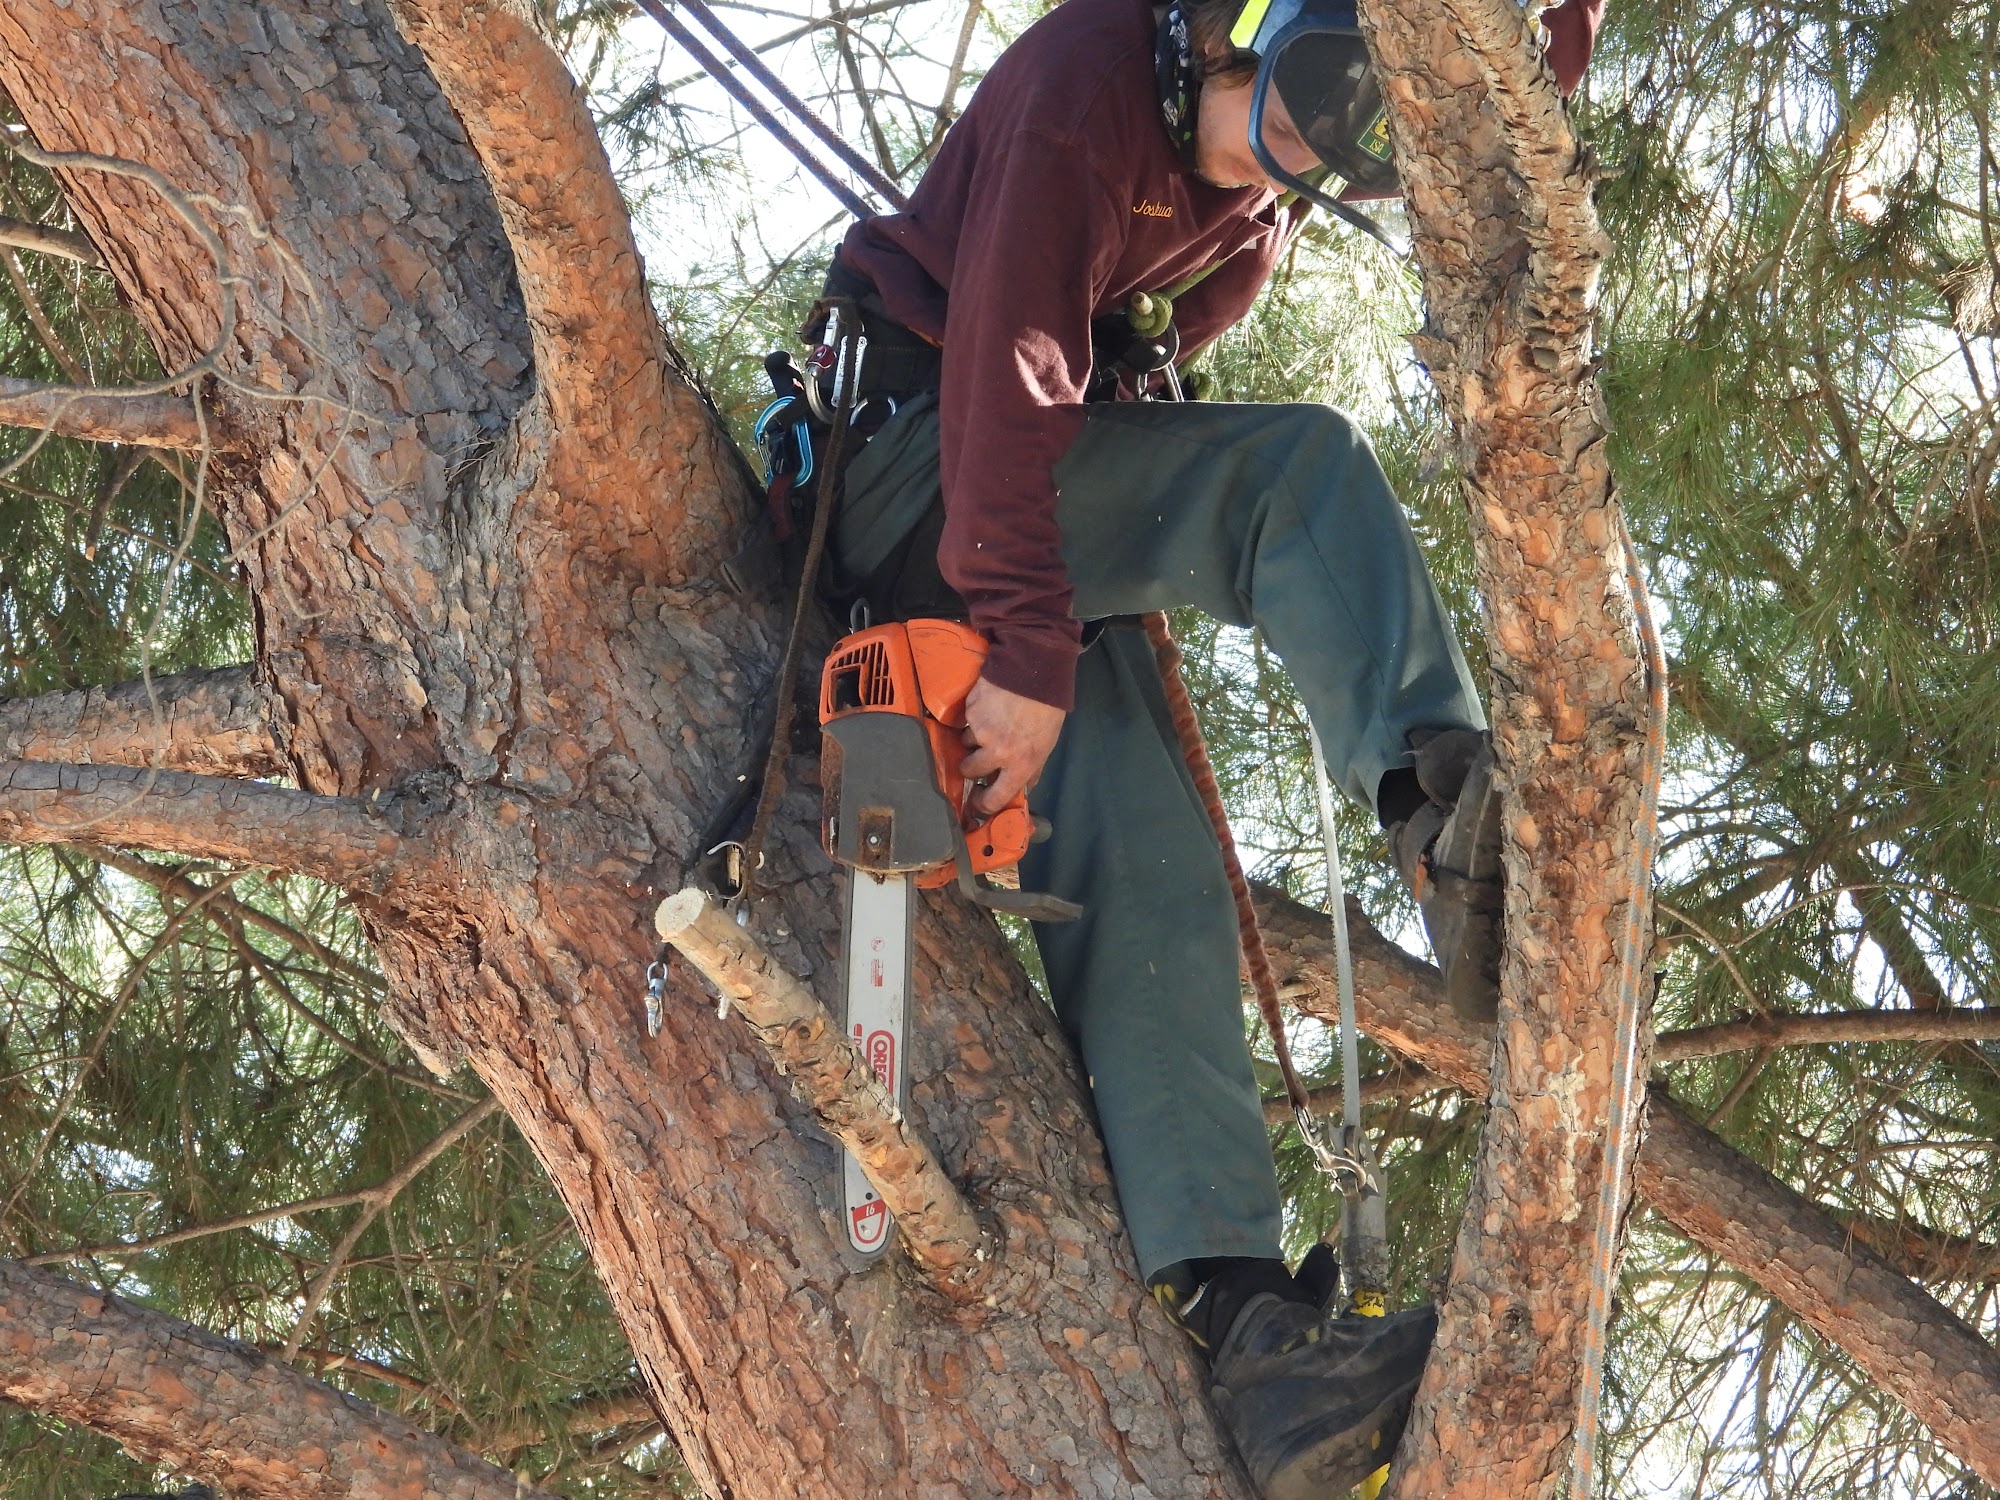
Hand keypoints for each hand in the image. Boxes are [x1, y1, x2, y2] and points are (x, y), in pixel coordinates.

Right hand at [959, 676, 1065, 816]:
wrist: (1034, 670)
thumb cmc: (1045, 709)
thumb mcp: (1046, 744)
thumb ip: (1031, 769)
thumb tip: (1021, 789)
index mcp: (1020, 765)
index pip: (994, 799)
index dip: (983, 803)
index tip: (978, 800)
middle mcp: (997, 753)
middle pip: (970, 771)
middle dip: (973, 764)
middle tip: (980, 754)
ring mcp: (980, 731)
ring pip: (965, 744)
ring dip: (973, 738)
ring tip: (990, 722)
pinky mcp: (969, 712)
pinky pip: (965, 722)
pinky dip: (973, 718)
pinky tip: (988, 707)